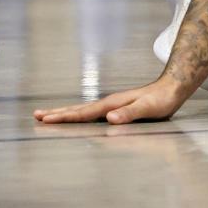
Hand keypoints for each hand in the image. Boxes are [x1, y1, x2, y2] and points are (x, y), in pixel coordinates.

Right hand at [34, 78, 184, 124]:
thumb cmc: (161, 100)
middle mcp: (108, 103)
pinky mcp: (116, 109)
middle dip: (57, 113)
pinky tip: (76, 120)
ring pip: (82, 111)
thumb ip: (130, 114)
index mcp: (112, 104)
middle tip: (36, 115)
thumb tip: (109, 119)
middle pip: (78, 109)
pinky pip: (91, 114)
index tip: (46, 119)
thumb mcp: (148, 109)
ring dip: (64, 114)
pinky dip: (78, 117)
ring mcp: (111, 105)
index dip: (65, 117)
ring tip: (48, 116)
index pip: (84, 113)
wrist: (172, 87)